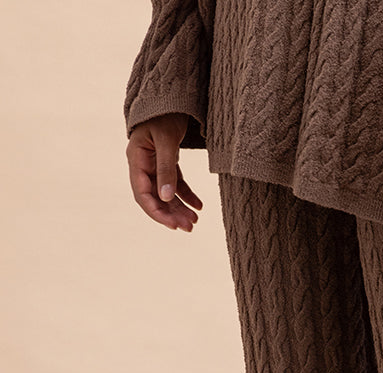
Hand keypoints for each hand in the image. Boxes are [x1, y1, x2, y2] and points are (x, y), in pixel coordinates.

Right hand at [126, 113, 202, 230]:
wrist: (172, 89)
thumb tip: (165, 198)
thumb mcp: (167, 140)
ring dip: (180, 208)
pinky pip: (176, 183)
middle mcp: (143, 163)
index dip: (156, 212)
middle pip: (155, 197)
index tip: (172, 225)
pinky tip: (199, 206)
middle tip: (190, 227)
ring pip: (166, 192)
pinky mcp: (168, 159)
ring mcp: (155, 162)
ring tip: (195, 221)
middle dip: (171, 213)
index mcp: (136, 158)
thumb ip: (166, 169)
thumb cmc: (166, 111)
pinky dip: (187, 195)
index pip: (142, 194)